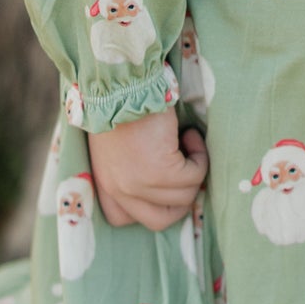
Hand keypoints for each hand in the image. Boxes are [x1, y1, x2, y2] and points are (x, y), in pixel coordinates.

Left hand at [88, 114, 208, 231]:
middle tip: (183, 166)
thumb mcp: (117, 149)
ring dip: (194, 170)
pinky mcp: (160, 171)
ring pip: (185, 197)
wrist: (123, 84)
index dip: (149, 206)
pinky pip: (196, 176)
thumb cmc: (121, 106)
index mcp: (104, 185)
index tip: (160, 184)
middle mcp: (119, 191)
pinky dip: (200, 156)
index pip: (123, 219)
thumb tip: (167, 185)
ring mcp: (139, 184)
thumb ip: (131, 172)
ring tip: (184, 141)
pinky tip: (188, 135)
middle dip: (180, 195)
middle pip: (162, 219)